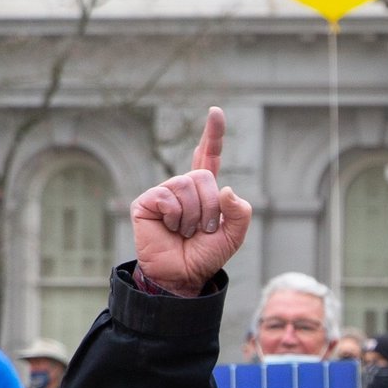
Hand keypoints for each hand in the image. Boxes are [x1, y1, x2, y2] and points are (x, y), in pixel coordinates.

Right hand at [129, 108, 252, 294]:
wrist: (183, 275)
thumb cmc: (206, 255)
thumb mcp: (234, 235)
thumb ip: (241, 212)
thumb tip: (227, 189)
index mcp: (205, 191)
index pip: (209, 157)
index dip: (213, 135)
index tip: (216, 112)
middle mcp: (183, 187)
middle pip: (203, 176)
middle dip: (210, 206)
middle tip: (203, 229)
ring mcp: (164, 193)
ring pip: (186, 186)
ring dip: (193, 215)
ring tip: (186, 231)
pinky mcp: (147, 202)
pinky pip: (168, 197)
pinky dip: (176, 217)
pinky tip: (170, 229)